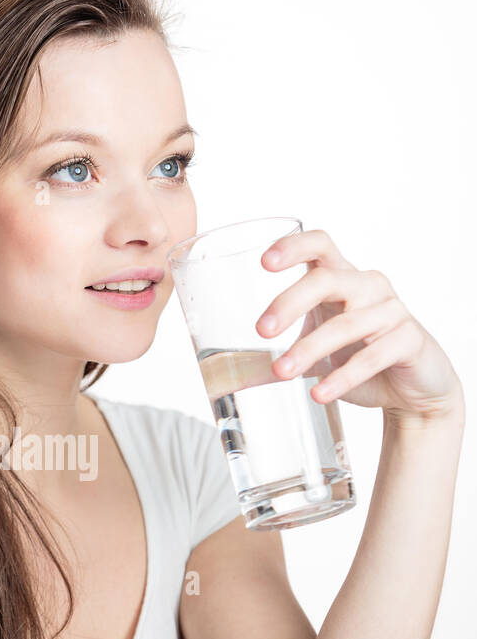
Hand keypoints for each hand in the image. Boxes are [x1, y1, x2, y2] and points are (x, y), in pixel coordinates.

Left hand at [256, 229, 463, 425]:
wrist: (414, 388)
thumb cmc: (359, 358)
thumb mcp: (317, 350)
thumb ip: (278, 356)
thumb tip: (223, 378)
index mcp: (342, 278)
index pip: (319, 245)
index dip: (293, 246)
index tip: (264, 263)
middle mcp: (367, 286)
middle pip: (327, 278)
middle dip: (289, 302)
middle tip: (261, 331)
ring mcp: (391, 311)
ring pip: (346, 323)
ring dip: (310, 349)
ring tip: (282, 373)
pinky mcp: (409, 340)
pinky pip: (373, 355)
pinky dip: (343, 376)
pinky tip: (320, 393)